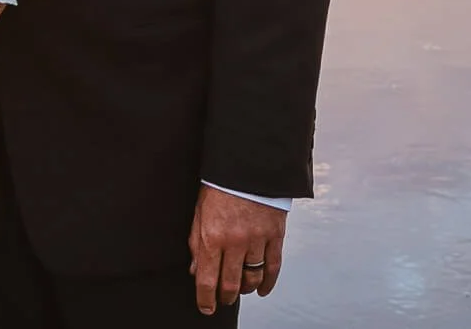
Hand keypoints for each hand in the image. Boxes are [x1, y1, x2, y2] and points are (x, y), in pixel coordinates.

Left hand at [190, 186, 285, 314]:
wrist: (247, 163)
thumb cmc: (220, 187)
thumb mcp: (199, 213)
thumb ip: (196, 244)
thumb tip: (195, 271)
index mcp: (211, 236)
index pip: (207, 279)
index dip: (205, 299)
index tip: (205, 307)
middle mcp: (234, 241)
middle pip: (230, 284)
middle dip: (225, 297)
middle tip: (223, 300)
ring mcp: (257, 239)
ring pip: (252, 278)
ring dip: (245, 289)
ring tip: (240, 290)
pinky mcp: (275, 234)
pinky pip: (273, 266)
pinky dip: (268, 282)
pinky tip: (262, 289)